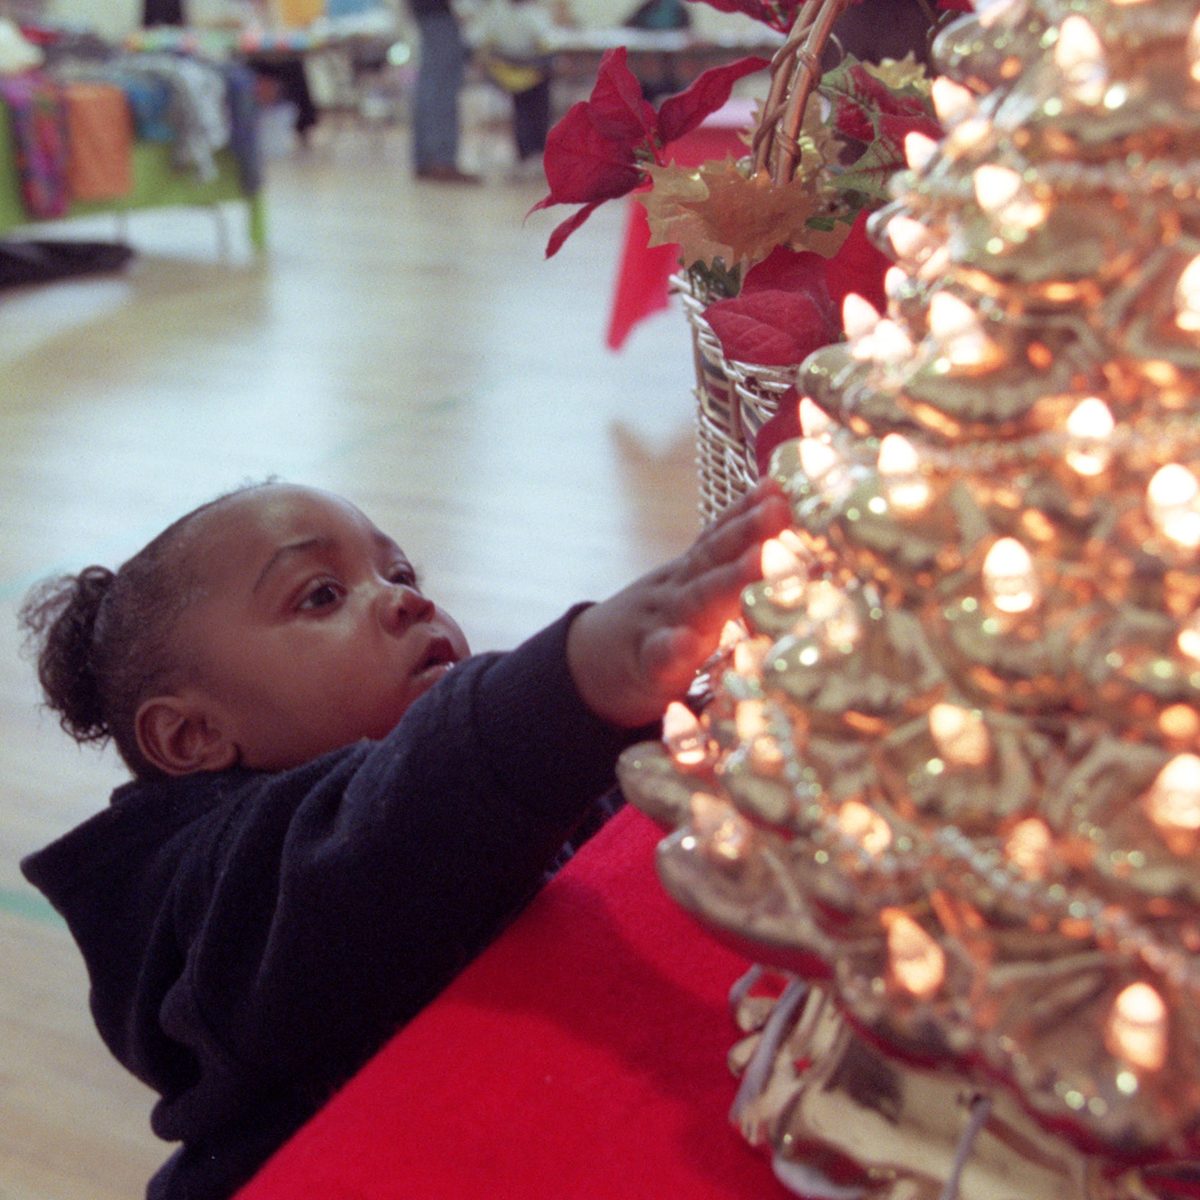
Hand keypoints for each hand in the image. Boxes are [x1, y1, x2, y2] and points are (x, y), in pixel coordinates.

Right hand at [566, 482, 790, 726]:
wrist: (584, 667)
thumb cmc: (656, 632)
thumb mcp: (686, 594)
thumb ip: (721, 569)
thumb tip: (779, 538)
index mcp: (690, 576)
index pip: (718, 537)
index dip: (748, 511)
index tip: (779, 487)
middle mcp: (677, 593)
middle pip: (713, 557)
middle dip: (748, 532)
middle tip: (779, 509)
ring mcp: (659, 627)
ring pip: (696, 600)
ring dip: (729, 578)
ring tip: (760, 557)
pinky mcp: (645, 670)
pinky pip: (659, 657)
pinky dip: (674, 648)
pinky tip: (688, 640)